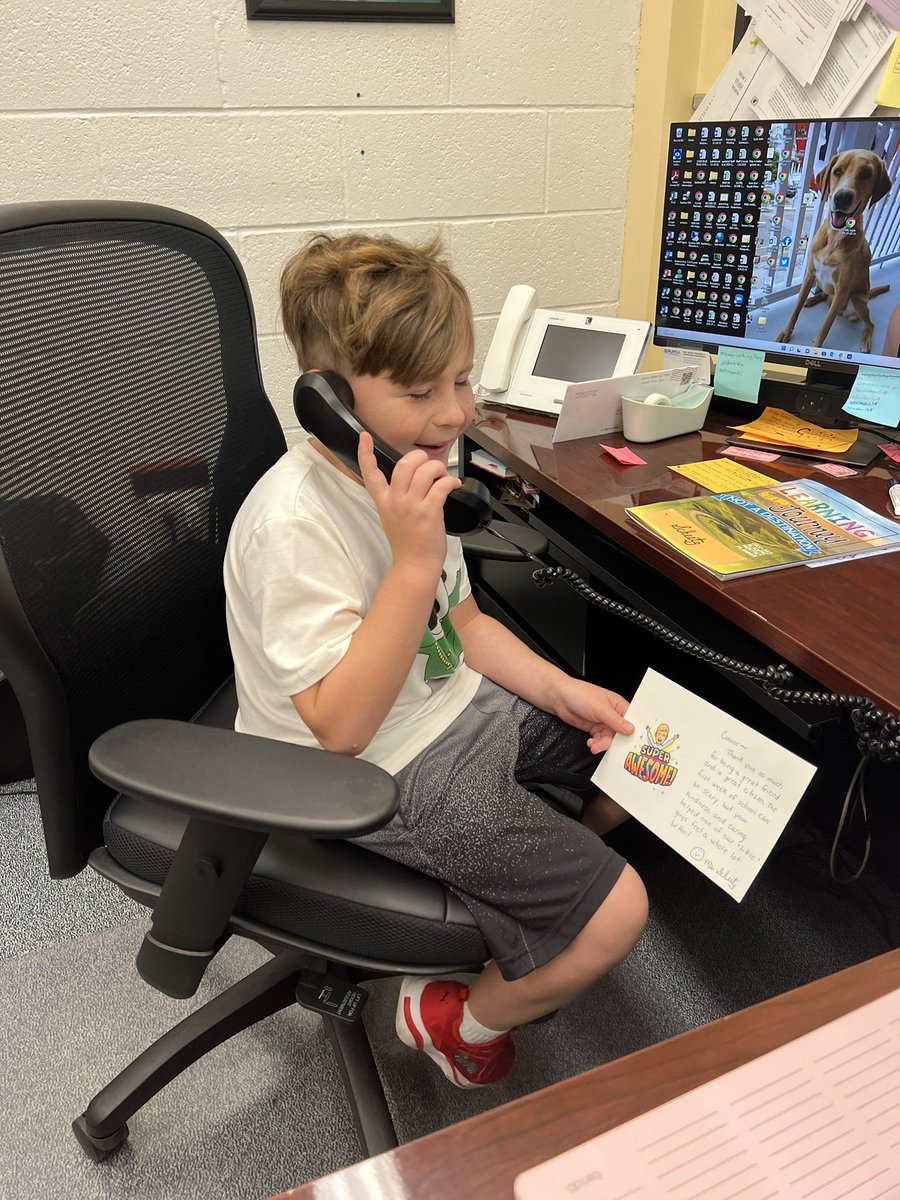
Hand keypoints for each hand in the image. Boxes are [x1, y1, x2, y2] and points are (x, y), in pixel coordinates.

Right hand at [357, 432, 461, 573]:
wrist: (414, 565)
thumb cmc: (408, 544)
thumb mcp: (393, 517)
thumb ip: (399, 497)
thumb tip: (418, 478)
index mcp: (384, 501)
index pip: (370, 473)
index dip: (365, 452)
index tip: (364, 437)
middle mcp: (396, 501)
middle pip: (404, 463)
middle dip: (421, 458)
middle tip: (430, 466)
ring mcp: (412, 506)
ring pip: (425, 470)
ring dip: (439, 468)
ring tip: (443, 477)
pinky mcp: (429, 512)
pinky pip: (441, 485)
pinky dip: (451, 481)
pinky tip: (453, 485)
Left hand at [552, 677, 633, 754]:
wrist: (560, 698)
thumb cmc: (580, 694)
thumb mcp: (601, 708)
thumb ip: (616, 721)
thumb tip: (631, 729)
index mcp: (619, 705)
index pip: (632, 720)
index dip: (634, 732)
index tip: (634, 743)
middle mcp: (613, 715)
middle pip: (621, 733)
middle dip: (617, 742)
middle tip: (613, 748)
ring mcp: (603, 722)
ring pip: (609, 739)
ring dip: (603, 744)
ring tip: (595, 746)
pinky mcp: (594, 729)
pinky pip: (599, 740)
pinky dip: (596, 744)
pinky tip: (591, 744)